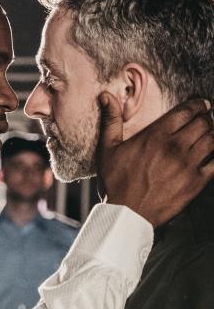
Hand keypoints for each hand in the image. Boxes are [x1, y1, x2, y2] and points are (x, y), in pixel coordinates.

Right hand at [97, 93, 213, 225]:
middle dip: (207, 117)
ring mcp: (188, 165)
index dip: (197, 104)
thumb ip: (111, 120)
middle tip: (206, 117)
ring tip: (209, 133)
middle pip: (204, 123)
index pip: (186, 111)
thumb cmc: (115, 182)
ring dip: (212, 133)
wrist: (126, 214)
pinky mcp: (196, 182)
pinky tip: (213, 153)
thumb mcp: (107, 149)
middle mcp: (175, 147)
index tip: (202, 103)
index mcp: (155, 136)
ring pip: (213, 140)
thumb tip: (106, 95)